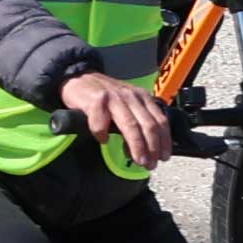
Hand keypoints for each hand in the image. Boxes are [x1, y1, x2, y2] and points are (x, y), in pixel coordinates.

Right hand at [59, 69, 176, 166]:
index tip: (163, 157)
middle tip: (150, 164)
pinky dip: (102, 134)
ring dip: (136, 146)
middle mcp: (131, 96)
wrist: (78, 78)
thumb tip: (147, 149)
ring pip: (130, 125)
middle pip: (148, 125)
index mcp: (142, 97)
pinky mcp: (96, 100)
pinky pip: (101, 123)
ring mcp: (114, 97)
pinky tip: (103, 140)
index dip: (164, 141)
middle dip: (152, 148)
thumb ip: (137, 119)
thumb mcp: (127, 103)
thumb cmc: (103, 96)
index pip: (160, 120)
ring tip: (137, 160)